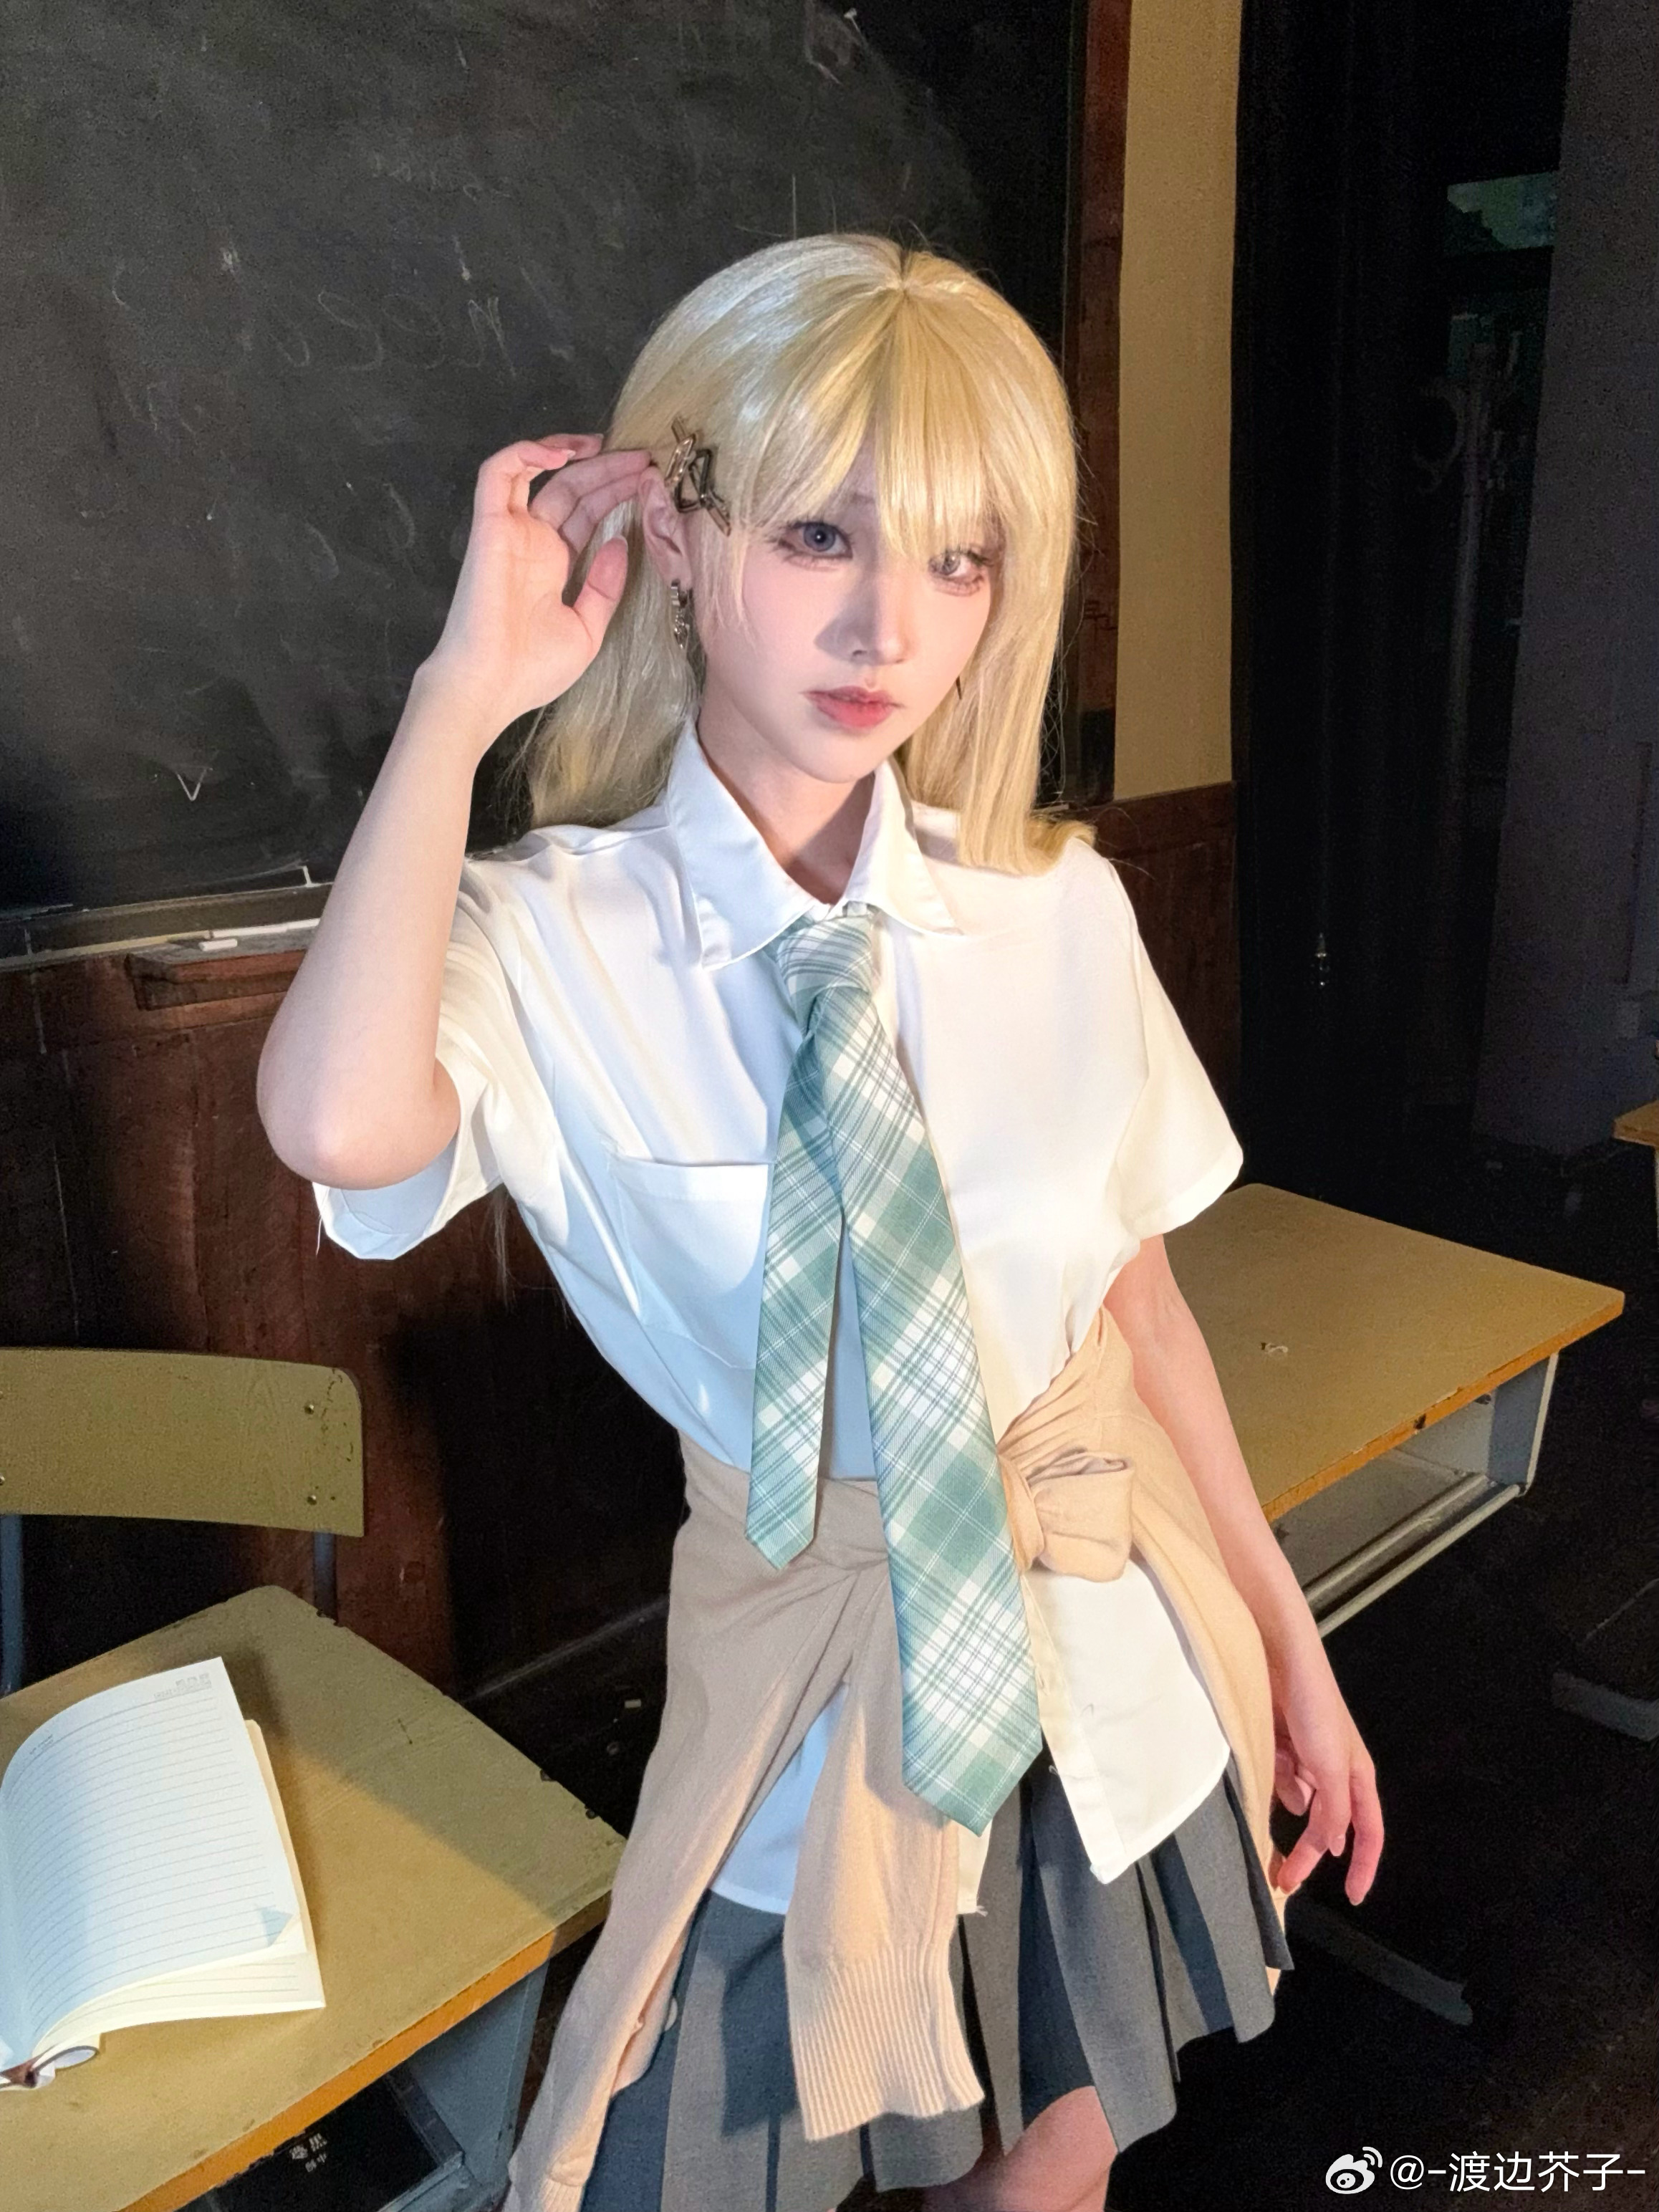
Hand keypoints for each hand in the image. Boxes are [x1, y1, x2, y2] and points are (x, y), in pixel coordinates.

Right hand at [420, 432, 651, 748]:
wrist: (492, 687)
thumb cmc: (534, 670)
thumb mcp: (587, 629)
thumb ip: (605, 586)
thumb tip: (621, 541)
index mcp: (555, 565)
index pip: (587, 514)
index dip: (616, 493)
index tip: (650, 482)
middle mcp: (534, 541)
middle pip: (572, 490)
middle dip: (608, 471)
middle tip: (644, 459)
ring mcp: (511, 531)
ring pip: (538, 473)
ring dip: (570, 453)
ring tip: (608, 446)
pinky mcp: (489, 526)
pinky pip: (498, 474)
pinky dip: (525, 454)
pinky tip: (562, 455)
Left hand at [1264, 1634, 1383, 1904]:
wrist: (1279, 1661)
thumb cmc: (1315, 1711)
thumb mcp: (1330, 1767)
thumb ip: (1333, 1811)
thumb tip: (1332, 1847)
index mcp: (1357, 1777)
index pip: (1368, 1833)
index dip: (1363, 1866)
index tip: (1352, 1898)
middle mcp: (1334, 1773)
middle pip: (1324, 1826)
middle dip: (1305, 1854)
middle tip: (1282, 1882)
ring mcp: (1305, 1761)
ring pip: (1296, 1804)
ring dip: (1282, 1812)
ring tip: (1263, 1814)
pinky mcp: (1280, 1748)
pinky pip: (1275, 1780)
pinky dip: (1269, 1780)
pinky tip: (1265, 1763)